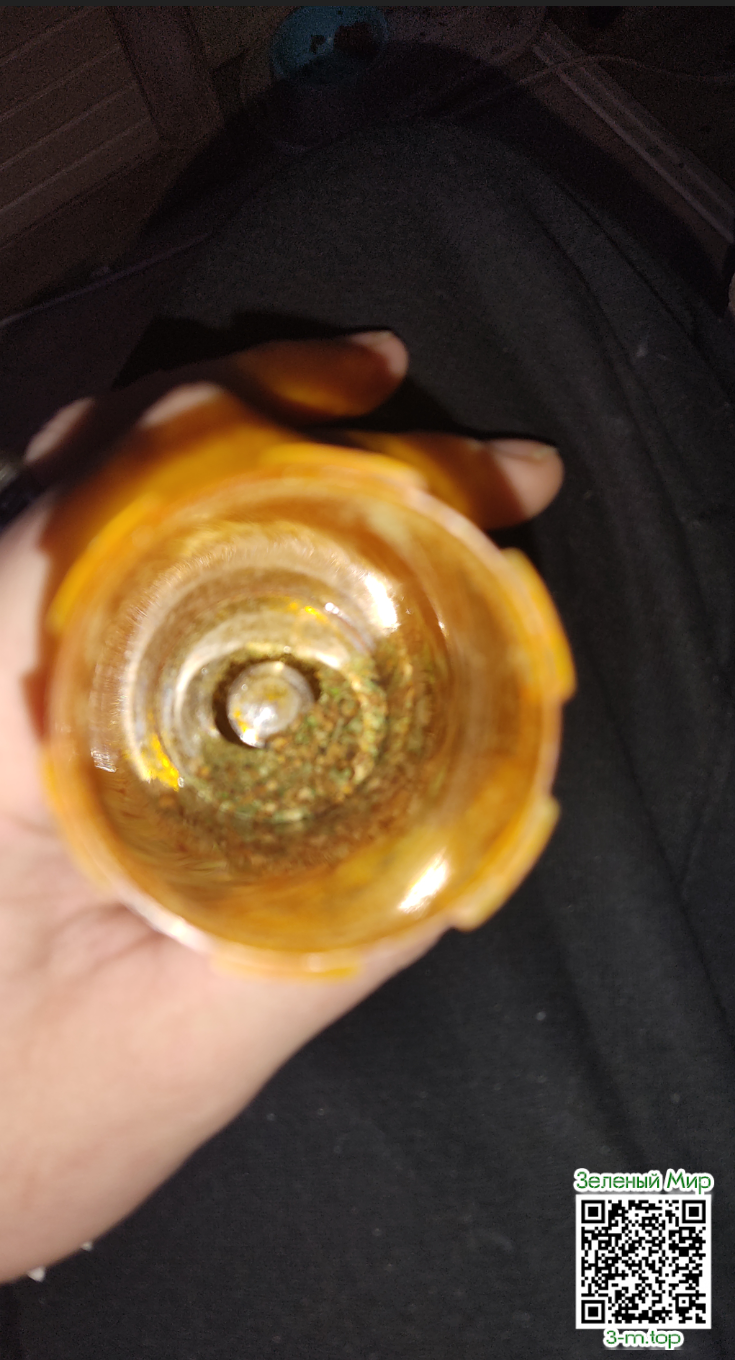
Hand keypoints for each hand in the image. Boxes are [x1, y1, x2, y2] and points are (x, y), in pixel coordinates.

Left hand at [0, 331, 562, 1281]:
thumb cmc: (16, 1137)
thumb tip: (486, 807)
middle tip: (414, 413)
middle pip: (89, 474)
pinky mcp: (0, 708)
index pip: (78, 517)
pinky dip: (190, 515)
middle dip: (261, 412)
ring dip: (227, 444)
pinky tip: (282, 517)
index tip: (380, 398)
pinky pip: (86, 566)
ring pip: (83, 498)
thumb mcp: (185, 1056)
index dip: (234, 421)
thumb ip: (336, 936)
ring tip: (364, 423)